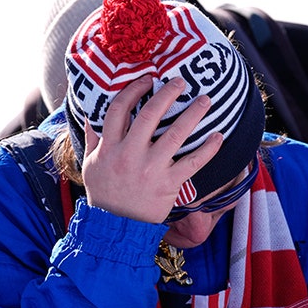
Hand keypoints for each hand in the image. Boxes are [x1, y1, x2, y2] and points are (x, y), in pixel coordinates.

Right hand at [81, 75, 224, 222]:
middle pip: (149, 115)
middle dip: (166, 94)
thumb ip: (92, 139)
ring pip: (175, 134)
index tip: (147, 80)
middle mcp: (130, 155)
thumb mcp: (90, 165)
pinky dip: (208, 149)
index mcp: (110, 148)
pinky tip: (218, 136)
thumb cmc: (103, 194)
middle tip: (180, 81)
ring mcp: (151, 169)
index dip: (133, 90)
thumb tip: (89, 116)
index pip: (119, 110)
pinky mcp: (169, 184)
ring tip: (205, 99)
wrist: (114, 228)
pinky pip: (192, 162)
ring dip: (193, 114)